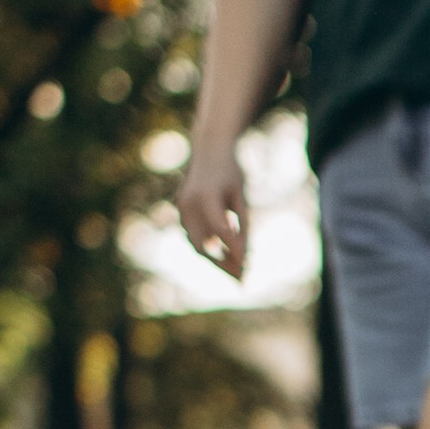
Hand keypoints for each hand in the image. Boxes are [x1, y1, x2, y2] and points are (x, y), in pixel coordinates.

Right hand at [178, 135, 249, 279]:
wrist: (209, 149)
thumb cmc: (231, 172)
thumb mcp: (241, 196)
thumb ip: (242, 224)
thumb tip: (244, 256)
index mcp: (207, 195)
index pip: (222, 230)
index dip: (234, 250)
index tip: (248, 267)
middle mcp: (189, 203)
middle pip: (203, 245)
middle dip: (222, 265)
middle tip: (243, 280)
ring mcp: (181, 207)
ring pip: (196, 244)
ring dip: (215, 260)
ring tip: (238, 271)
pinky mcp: (180, 211)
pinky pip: (193, 236)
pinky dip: (209, 248)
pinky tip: (227, 255)